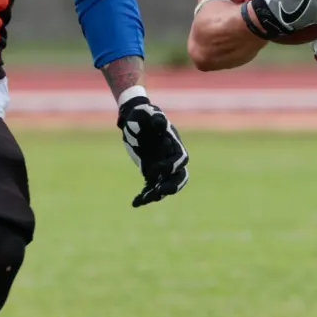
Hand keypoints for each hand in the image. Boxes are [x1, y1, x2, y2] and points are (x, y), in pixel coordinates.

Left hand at [118, 92, 188, 206]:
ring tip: (142, 200)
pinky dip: (144, 196)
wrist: (134, 119)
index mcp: (173, 144)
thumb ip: (154, 118)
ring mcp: (161, 166)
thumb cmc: (142, 114)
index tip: (155, 169)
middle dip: (172, 186)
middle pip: (179, 177)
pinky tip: (135, 203)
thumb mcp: (147, 113)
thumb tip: (160, 122)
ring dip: (156, 194)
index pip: (181, 159)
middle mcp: (170, 157)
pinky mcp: (151, 172)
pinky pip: (151, 187)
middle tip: (160, 192)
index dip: (171, 166)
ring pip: (165, 185)